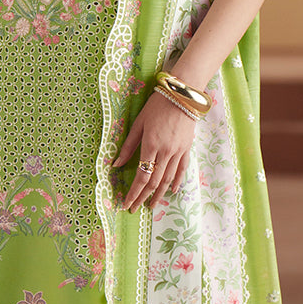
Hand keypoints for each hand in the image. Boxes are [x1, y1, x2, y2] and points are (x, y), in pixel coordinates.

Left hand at [112, 91, 196, 212]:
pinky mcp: (187, 149)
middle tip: (135, 208)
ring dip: (159, 195)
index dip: (134, 192)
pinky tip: (173, 191)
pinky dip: (177, 182)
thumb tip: (115, 164)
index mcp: (151, 145)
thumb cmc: (157, 106)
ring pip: (168, 179)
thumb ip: (128, 146)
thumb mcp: (138, 124)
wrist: (182, 95)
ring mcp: (178, 151)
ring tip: (151, 206)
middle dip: (143, 197)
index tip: (126, 203)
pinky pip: (182, 169)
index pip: (141, 176)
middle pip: (154, 182)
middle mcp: (165, 152)